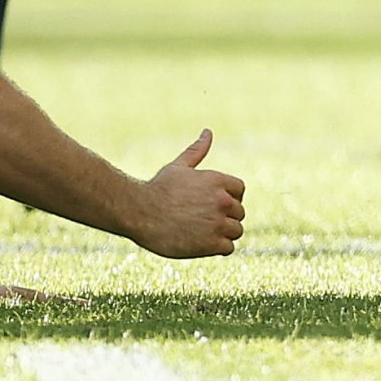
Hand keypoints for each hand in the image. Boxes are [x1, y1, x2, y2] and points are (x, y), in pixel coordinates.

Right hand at [132, 129, 245, 258]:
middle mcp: (222, 200)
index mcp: (217, 180)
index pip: (240, 190)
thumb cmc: (158, 189)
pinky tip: (202, 243)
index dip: (229, 197)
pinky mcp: (211, 244)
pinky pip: (229, 247)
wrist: (140, 213)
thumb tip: (208, 132)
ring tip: (203, 232)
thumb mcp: (178, 167)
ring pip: (236, 230)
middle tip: (203, 220)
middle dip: (226, 216)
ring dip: (224, 233)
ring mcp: (218, 223)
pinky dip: (219, 247)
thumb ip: (197, 151)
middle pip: (239, 212)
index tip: (214, 203)